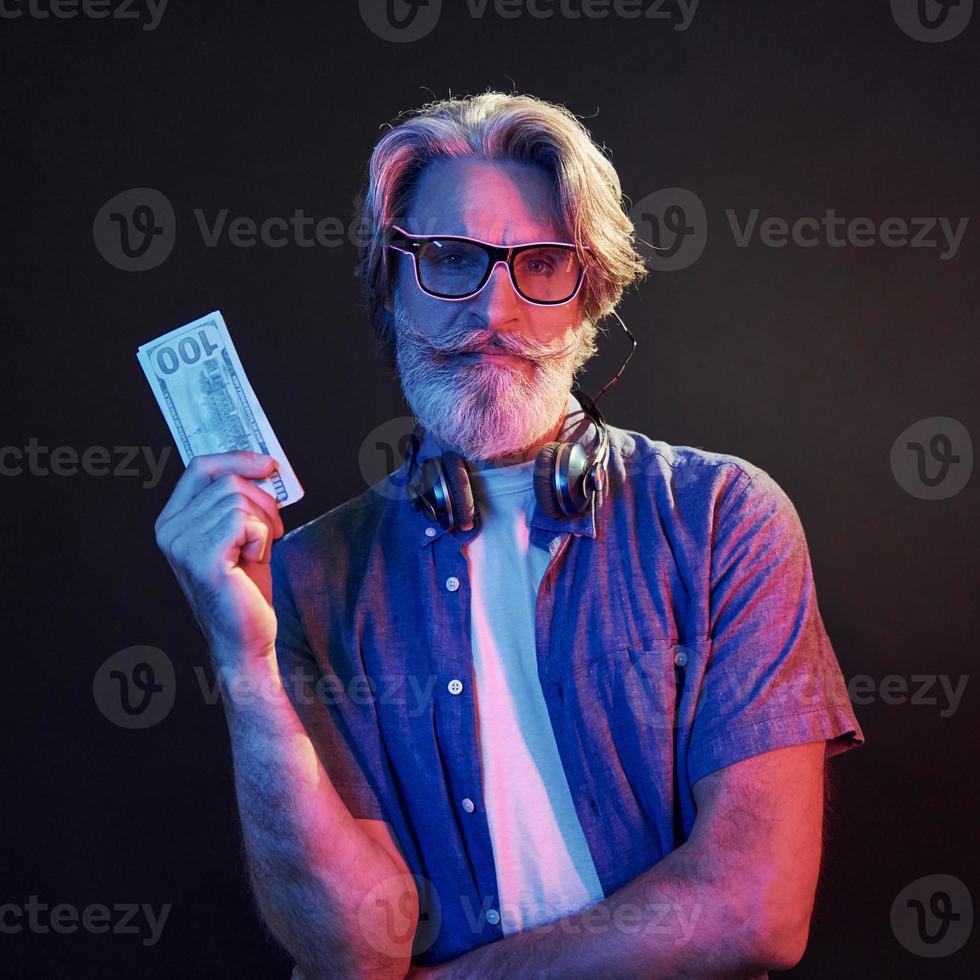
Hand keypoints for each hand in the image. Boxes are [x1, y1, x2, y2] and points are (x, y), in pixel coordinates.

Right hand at [154, 450, 285, 666]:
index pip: (200, 467)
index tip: (268, 463)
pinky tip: (253, 562)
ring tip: (257, 553)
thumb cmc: (245, 587)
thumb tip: (264, 463)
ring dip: (264, 524)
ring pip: (240, 499)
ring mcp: (182, 544)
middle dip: (263, 503)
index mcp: (173, 520)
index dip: (237, 458)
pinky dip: (262, 538)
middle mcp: (170, 530)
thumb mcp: (240, 532)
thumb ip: (238, 498)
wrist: (245, 637)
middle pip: (229, 481)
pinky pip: (246, 521)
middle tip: (270, 534)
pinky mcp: (203, 558)